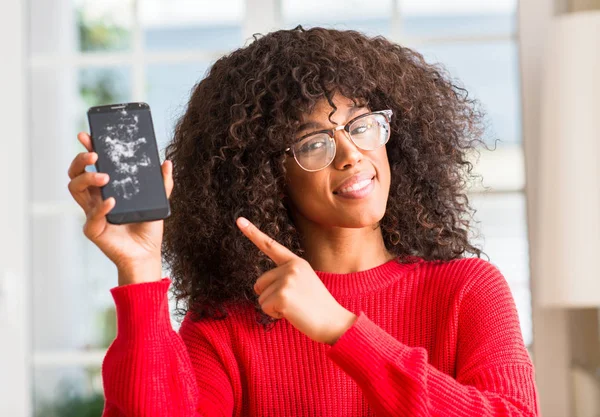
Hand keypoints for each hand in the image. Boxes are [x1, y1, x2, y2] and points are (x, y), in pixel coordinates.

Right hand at [67, 132, 173, 284]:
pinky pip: (91, 216)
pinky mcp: (93, 230)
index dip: (86, 150)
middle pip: (75, 174)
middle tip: (94, 155)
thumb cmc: (148, 230)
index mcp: (106, 190)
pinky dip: (101, 207)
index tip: (88, 135)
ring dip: (88, 178)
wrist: (147, 254)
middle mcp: (95, 199)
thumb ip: (162, 183)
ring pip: (75, 189)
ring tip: (106, 176)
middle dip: (80, 160)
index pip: (90, 166)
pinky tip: (112, 201)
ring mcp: (92, 213)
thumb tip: (167, 162)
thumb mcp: (158, 202)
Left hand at [236, 217, 356, 344]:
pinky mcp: (282, 296)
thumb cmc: (318, 307)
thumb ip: (284, 277)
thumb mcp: (304, 283)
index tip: (239, 220)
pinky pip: (264, 308)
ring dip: (273, 307)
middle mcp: (291, 267)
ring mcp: (287, 280)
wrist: (334, 322)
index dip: (253, 233)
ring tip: (295, 308)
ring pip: (261, 297)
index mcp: (296, 262)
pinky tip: (292, 314)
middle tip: (294, 302)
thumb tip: (259, 286)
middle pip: (259, 283)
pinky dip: (274, 315)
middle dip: (270, 296)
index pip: (271, 245)